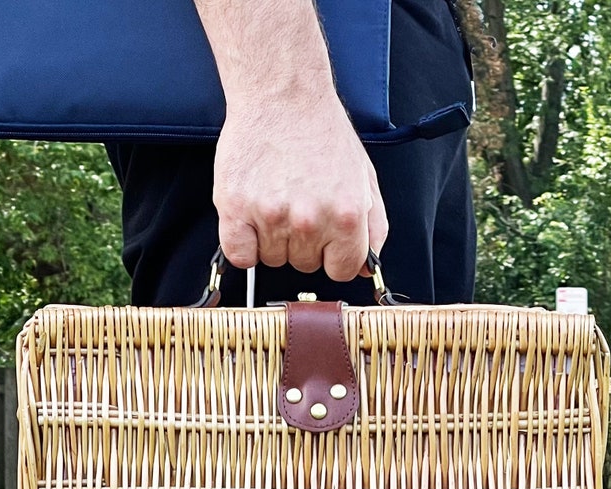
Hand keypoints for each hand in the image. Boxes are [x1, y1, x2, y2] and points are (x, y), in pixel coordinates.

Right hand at [212, 95, 387, 281]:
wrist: (284, 95)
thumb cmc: (323, 134)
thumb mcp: (366, 180)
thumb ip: (374, 229)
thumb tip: (365, 269)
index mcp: (347, 216)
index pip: (342, 271)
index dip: (334, 257)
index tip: (326, 241)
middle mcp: (310, 220)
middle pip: (306, 266)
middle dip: (304, 244)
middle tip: (299, 205)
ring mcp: (271, 215)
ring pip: (273, 260)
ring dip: (273, 239)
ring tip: (278, 200)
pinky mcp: (236, 208)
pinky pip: (241, 256)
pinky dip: (244, 244)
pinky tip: (252, 218)